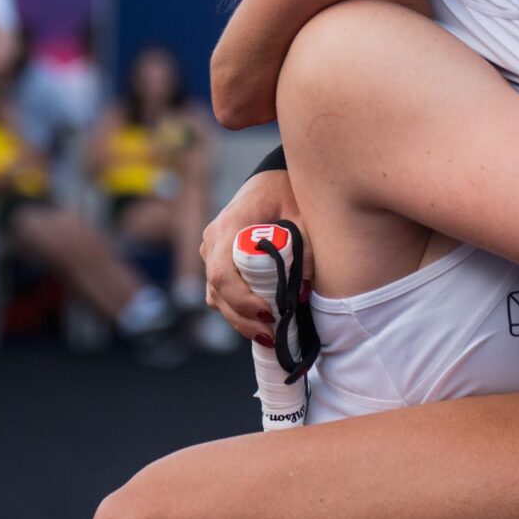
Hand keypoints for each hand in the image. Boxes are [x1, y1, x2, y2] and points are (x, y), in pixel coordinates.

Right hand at [200, 169, 297, 343]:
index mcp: (229, 225)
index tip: (268, 312)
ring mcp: (212, 253)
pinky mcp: (219, 263)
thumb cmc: (288, 193)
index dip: (241, 298)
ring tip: (271, 336)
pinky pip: (221, 294)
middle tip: (272, 335)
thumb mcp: (304, 216)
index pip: (222, 271)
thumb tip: (302, 291)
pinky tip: (263, 324)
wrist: (272, 182)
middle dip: (243, 318)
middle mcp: (213, 241)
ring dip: (240, 320)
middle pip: (217, 291)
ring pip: (216, 297)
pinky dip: (239, 311)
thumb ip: (306, 249)